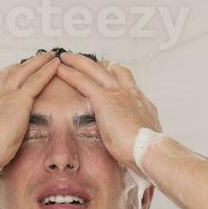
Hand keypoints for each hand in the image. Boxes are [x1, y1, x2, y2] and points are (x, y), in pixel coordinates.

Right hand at [0, 51, 59, 178]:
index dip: (6, 82)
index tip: (13, 77)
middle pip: (8, 75)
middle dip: (21, 66)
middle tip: (32, 59)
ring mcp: (6, 97)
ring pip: (23, 71)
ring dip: (37, 61)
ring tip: (49, 55)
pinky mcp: (19, 101)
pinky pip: (36, 80)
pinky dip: (47, 70)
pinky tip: (55, 64)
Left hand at [55, 52, 162, 169]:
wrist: (147, 150)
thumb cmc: (145, 151)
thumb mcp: (142, 137)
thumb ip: (135, 133)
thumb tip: (131, 139)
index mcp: (140, 102)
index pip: (126, 82)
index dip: (114, 75)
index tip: (106, 73)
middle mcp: (130, 92)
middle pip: (112, 69)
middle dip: (97, 63)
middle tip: (84, 60)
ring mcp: (117, 93)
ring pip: (95, 69)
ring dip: (78, 62)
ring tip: (65, 57)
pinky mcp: (104, 99)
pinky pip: (83, 81)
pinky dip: (70, 73)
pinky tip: (60, 70)